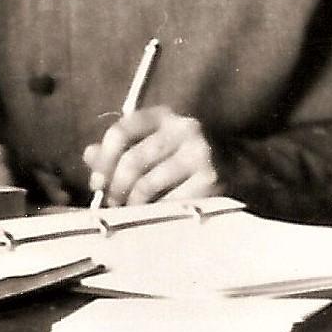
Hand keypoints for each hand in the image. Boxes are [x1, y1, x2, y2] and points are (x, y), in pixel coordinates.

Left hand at [82, 107, 229, 208]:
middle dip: (116, 187)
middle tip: (112, 202)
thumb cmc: (186, 158)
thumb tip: (89, 155)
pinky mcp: (211, 180)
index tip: (97, 183)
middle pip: (132, 161)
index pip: (121, 131)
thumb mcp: (155, 143)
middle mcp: (184, 128)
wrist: (242, 169)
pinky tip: (154, 215)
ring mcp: (199, 153)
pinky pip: (169, 202)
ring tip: (132, 210)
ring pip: (147, 184)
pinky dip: (155, 213)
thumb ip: (122, 148)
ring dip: (132, 203)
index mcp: (164, 115)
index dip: (104, 160)